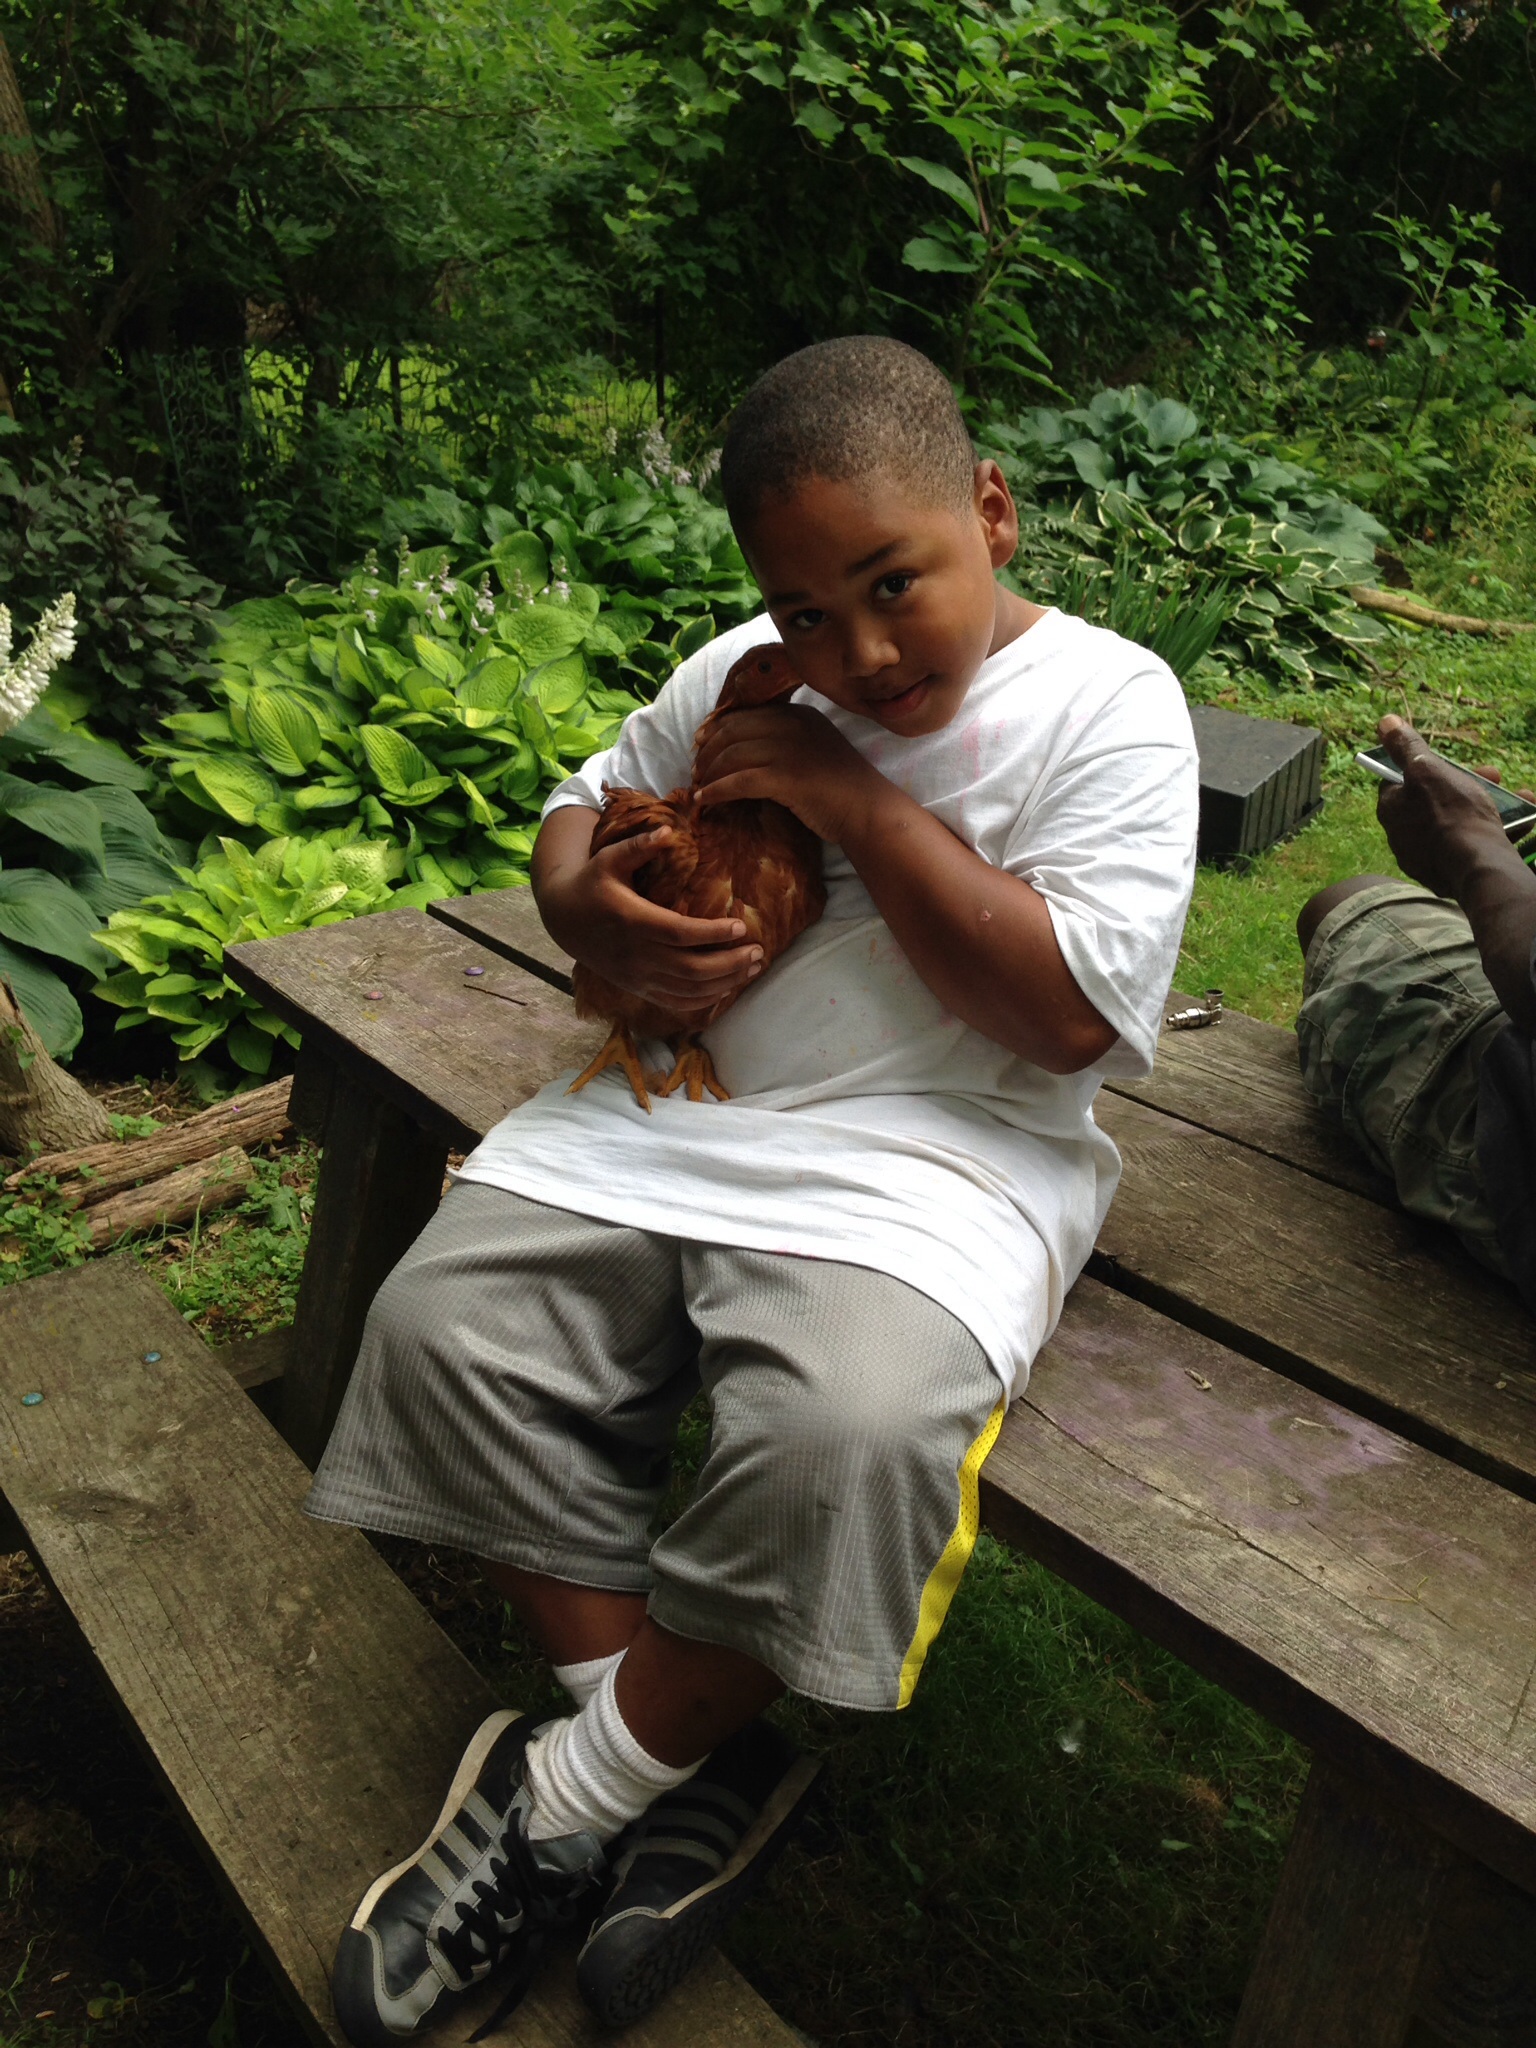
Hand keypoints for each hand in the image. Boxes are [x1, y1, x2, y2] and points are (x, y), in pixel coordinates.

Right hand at [533, 807, 763, 1013]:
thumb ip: (639, 846)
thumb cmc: (592, 883)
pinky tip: (728, 986)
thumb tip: (668, 832)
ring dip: (725, 982)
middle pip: (691, 969)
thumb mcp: (608, 858)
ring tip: (753, 967)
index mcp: (632, 921)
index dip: (712, 933)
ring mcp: (638, 976)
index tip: (742, 927)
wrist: (565, 920)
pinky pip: (676, 1003)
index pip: (679, 933)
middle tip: (759, 952)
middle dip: (730, 963)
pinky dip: (705, 1000)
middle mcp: (637, 955)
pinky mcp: (639, 988)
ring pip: (688, 990)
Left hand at [693, 703, 876, 842]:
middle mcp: (792, 725)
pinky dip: (717, 791)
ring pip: (732, 755)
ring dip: (708, 773)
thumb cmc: (841, 788)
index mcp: (798, 714)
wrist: (868, 811)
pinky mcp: (787, 778)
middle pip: (732, 731)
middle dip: (707, 752)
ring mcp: (790, 750)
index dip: (715, 730)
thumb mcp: (813, 749)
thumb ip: (784, 742)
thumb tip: (742, 751)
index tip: (700, 747)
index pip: (744, 714)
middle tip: (696, 771)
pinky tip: (705, 801)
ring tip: (699, 787)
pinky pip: (739, 781)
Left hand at [1375, 715, 1520, 899]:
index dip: (1427, 767)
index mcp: (1390, 810)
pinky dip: (1495, 831)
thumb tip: (1385, 722)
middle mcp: (1401, 836)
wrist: (1475, 865)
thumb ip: (1407, 747)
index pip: (1400, 781)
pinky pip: (1470, 846)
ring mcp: (1423, 858)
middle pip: (1433, 801)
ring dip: (1489, 805)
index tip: (1453, 763)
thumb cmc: (1451, 813)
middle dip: (1466, 784)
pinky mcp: (1447, 874)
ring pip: (1457, 824)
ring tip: (1517, 797)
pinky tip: (1522, 820)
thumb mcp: (1427, 769)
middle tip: (1493, 776)